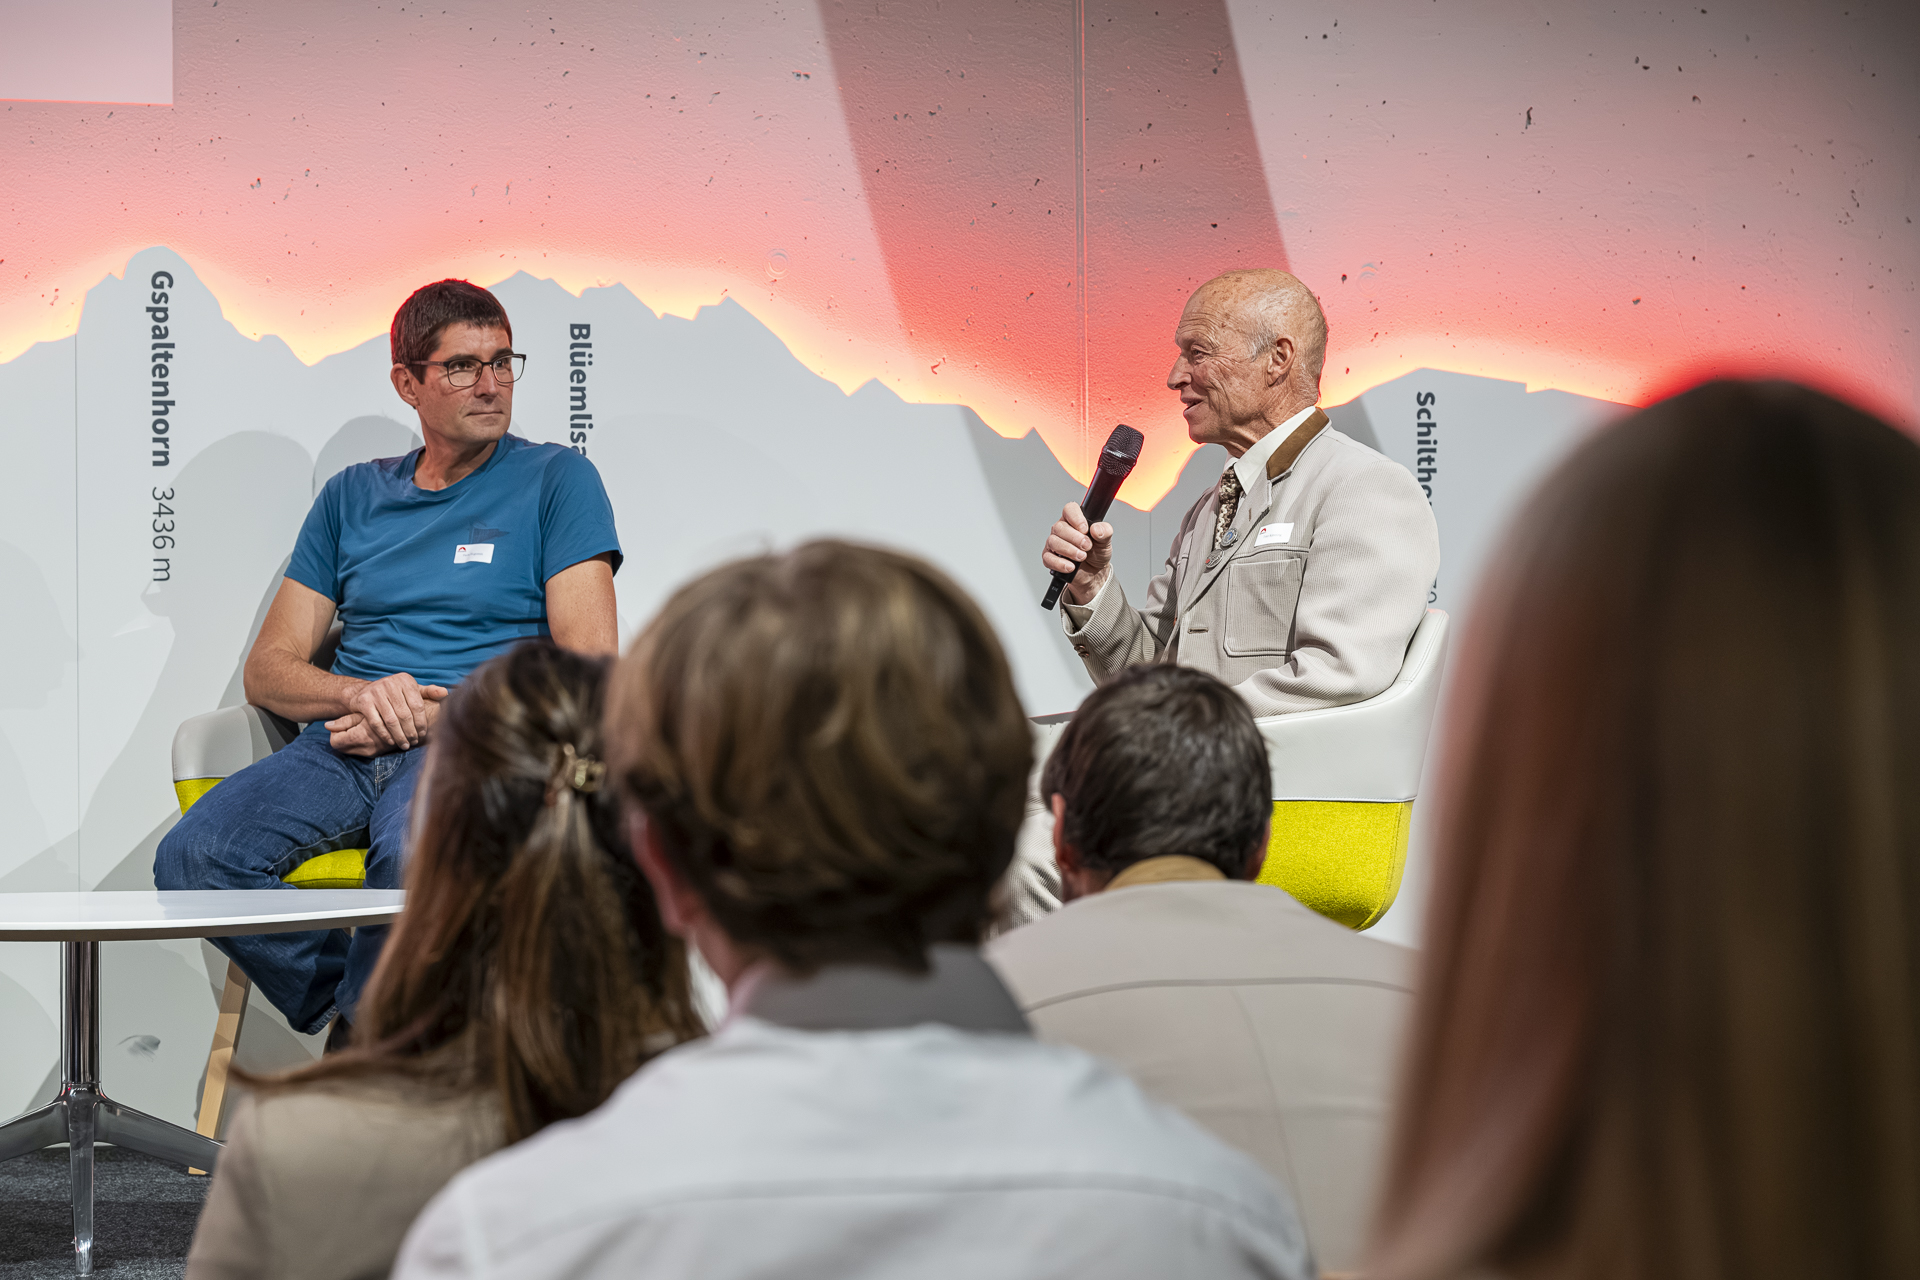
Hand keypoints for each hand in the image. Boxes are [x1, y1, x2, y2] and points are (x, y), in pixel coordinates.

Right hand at [331, 674, 447, 752]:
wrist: (364, 692)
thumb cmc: (394, 693)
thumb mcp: (411, 690)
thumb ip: (428, 692)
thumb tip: (445, 693)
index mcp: (405, 680)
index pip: (417, 705)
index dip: (422, 722)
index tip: (423, 734)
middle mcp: (390, 683)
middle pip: (405, 714)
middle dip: (411, 731)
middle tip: (414, 742)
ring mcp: (375, 692)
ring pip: (391, 720)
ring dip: (399, 736)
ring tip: (405, 745)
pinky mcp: (364, 701)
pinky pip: (376, 722)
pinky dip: (385, 734)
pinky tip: (391, 741)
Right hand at [1040, 502, 1114, 606]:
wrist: (1094, 573)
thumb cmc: (1097, 553)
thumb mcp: (1106, 541)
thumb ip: (1105, 532)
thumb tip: (1097, 528)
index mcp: (1074, 521)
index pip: (1069, 509)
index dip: (1076, 518)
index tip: (1085, 529)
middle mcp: (1062, 530)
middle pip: (1059, 527)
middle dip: (1075, 538)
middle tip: (1087, 546)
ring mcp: (1054, 544)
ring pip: (1053, 542)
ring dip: (1069, 550)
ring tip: (1082, 557)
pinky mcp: (1050, 558)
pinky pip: (1048, 558)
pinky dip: (1060, 563)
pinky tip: (1071, 566)